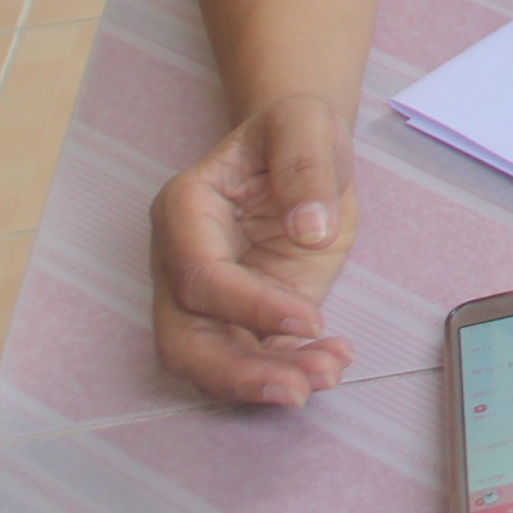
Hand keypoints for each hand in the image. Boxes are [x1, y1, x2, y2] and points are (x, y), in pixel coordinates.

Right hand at [150, 94, 360, 406]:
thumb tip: (310, 229)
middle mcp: (182, 260)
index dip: (249, 307)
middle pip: (184, 339)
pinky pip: (249, 357)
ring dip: (262, 381)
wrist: (301, 150)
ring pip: (210, 361)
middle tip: (299, 388)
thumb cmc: (292, 131)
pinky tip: (330, 363)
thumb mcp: (305, 124)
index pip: (200, 277)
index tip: (309, 320)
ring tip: (327, 374)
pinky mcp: (242, 316)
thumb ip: (304, 166)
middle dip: (237, 374)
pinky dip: (284, 370)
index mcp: (185, 210)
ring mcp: (208, 295)